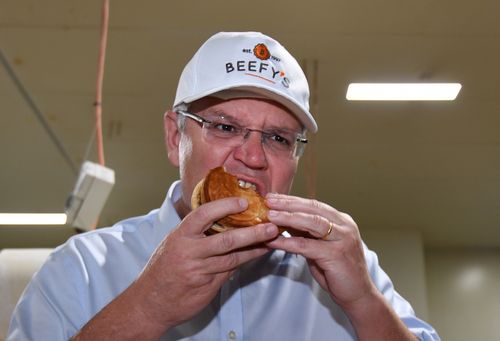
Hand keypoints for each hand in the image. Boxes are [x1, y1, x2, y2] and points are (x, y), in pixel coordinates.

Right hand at [136, 197, 278, 331]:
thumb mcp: (173, 244)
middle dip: (252, 233)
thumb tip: (222, 219)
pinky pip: (231, 271)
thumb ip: (195, 233)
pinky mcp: (207, 286)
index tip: (243, 201)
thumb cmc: (163, 269)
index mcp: (180, 236)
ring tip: (272, 240)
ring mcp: (199, 271)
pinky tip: (258, 254)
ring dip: (255, 249)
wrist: (150, 303)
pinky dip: (246, 261)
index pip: (204, 215)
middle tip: (271, 226)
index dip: (225, 206)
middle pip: (227, 240)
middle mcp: (189, 252)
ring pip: (233, 258)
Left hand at [265, 193, 377, 309]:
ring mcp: (342, 239)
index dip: (292, 200)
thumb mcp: (320, 247)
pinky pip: (307, 246)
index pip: (314, 205)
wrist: (358, 295)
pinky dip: (288, 243)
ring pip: (312, 223)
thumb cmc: (337, 271)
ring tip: (270, 216)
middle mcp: (344, 226)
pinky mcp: (337, 255)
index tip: (273, 197)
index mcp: (341, 221)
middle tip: (269, 200)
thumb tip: (283, 221)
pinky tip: (274, 242)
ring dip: (288, 218)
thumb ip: (307, 234)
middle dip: (289, 204)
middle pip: (313, 209)